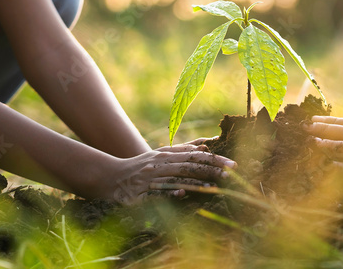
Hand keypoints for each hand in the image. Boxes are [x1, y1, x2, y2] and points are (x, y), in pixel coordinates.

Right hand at [105, 138, 235, 204]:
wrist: (108, 177)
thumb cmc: (139, 168)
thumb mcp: (159, 156)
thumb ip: (181, 151)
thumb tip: (205, 148)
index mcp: (165, 156)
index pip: (194, 156)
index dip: (214, 160)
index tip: (233, 164)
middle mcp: (158, 165)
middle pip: (188, 166)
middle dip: (210, 169)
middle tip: (231, 174)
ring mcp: (149, 179)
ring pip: (174, 178)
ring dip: (195, 182)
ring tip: (213, 185)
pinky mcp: (138, 195)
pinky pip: (155, 194)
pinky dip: (169, 193)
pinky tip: (182, 194)